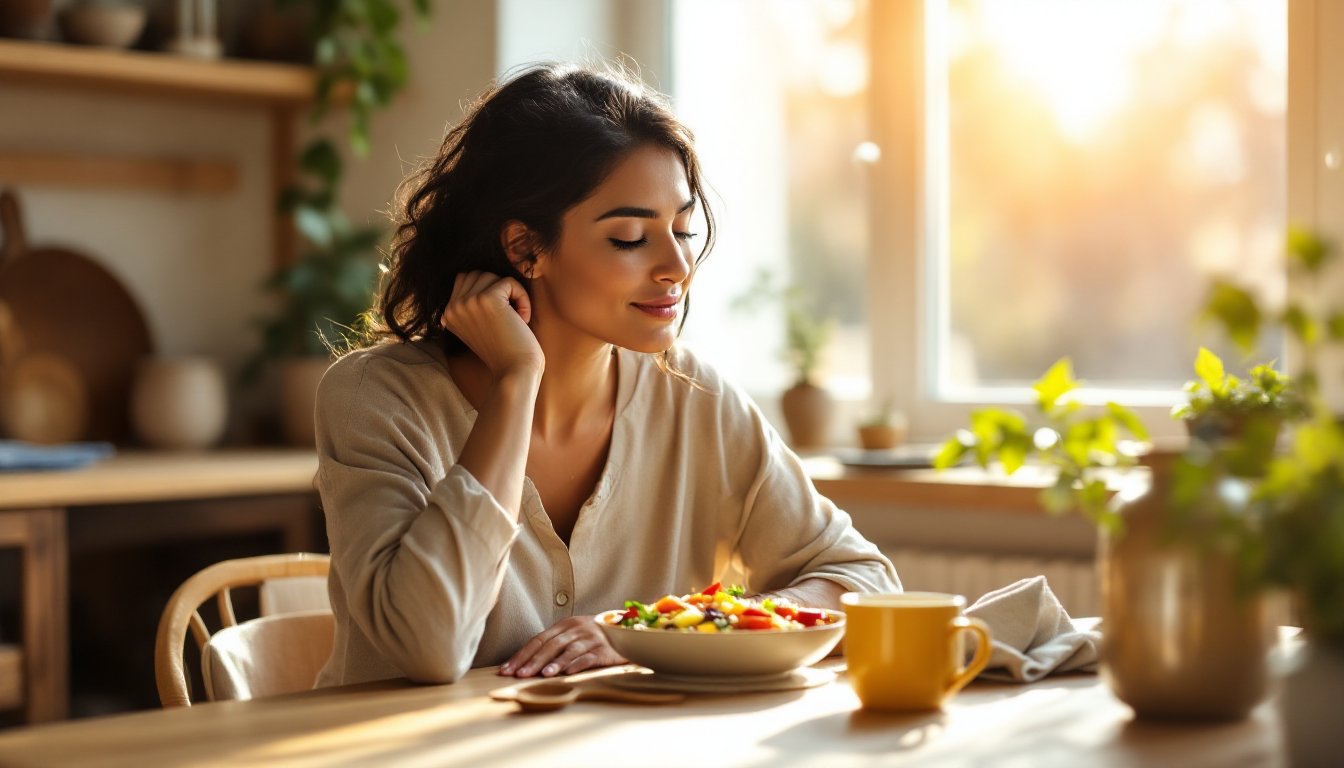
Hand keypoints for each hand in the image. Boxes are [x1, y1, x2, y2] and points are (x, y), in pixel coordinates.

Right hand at [440, 271, 544, 377]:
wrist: (514, 372)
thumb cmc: (505, 351)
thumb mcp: (479, 327)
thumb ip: (471, 306)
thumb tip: (476, 275)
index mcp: (447, 314)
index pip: (466, 280)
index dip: (488, 292)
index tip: (499, 319)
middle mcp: (453, 307)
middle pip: (478, 274)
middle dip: (498, 290)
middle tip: (509, 317)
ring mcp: (468, 302)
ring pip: (492, 276)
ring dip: (511, 293)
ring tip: (516, 318)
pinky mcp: (487, 299)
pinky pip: (510, 282)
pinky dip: (523, 297)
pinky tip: (523, 319)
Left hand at [498, 615, 626, 677]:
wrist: (626, 630)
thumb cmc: (591, 637)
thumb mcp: (572, 635)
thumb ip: (553, 645)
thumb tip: (524, 664)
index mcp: (564, 625)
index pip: (538, 640)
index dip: (521, 655)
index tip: (507, 670)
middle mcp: (576, 629)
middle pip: (551, 645)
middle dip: (533, 661)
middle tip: (519, 675)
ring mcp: (591, 638)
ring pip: (569, 651)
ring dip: (555, 663)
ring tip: (543, 675)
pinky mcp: (605, 649)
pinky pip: (590, 657)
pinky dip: (578, 664)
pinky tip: (568, 673)